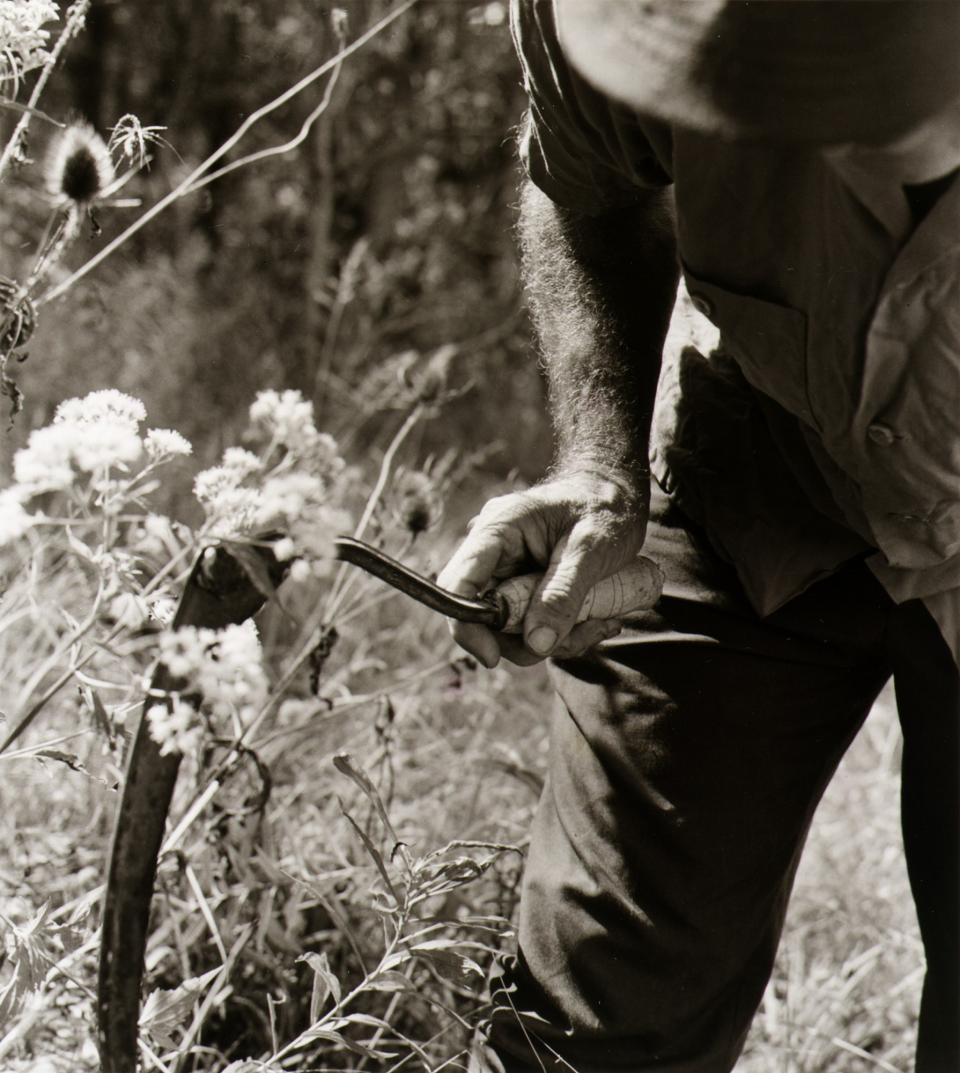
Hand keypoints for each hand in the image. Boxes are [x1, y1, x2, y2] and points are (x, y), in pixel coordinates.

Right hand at [436, 469, 648, 666]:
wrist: (618, 495)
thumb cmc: (605, 509)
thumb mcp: (591, 549)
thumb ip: (563, 594)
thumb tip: (536, 644)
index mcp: (497, 529)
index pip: (459, 584)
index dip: (465, 625)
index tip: (493, 657)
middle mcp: (494, 552)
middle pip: (484, 616)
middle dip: (526, 639)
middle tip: (577, 636)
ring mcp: (508, 573)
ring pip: (511, 629)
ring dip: (554, 640)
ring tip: (600, 621)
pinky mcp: (526, 590)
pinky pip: (532, 627)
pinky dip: (564, 634)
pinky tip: (598, 619)